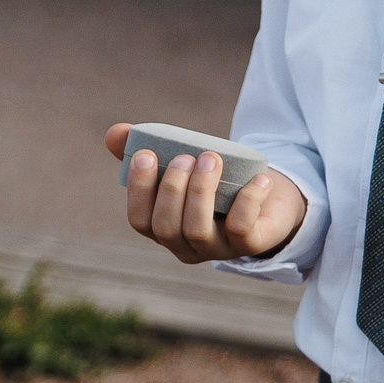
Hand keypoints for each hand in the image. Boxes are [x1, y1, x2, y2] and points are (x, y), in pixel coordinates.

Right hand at [105, 122, 306, 264]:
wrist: (268, 193)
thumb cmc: (217, 178)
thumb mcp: (184, 161)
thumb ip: (148, 149)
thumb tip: (115, 134)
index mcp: (163, 228)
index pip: (139, 220)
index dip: (138, 190)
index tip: (146, 155)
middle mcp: (186, 245)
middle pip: (166, 229)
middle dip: (172, 190)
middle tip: (185, 156)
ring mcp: (217, 248)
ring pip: (197, 231)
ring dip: (200, 192)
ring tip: (211, 159)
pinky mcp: (249, 245)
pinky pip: (241, 229)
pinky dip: (247, 200)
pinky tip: (257, 178)